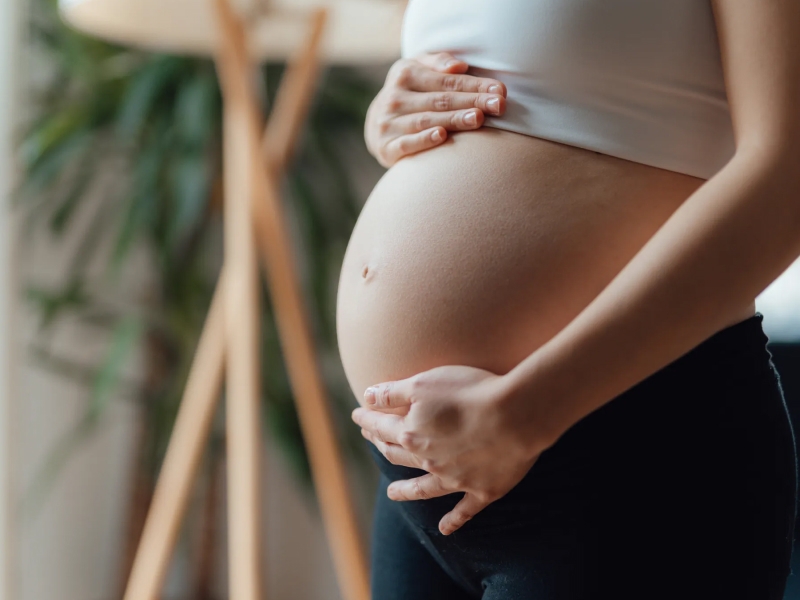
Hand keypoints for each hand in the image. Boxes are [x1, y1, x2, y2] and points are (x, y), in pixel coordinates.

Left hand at [351, 365, 544, 534]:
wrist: (515, 416)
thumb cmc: (469, 392)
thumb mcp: (423, 383)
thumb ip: (392, 393)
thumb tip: (365, 397)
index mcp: (412, 434)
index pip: (381, 427)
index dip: (367, 419)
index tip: (357, 415)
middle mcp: (428, 461)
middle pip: (398, 455)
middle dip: (382, 445)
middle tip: (373, 441)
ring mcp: (455, 479)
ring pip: (423, 488)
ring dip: (406, 491)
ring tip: (392, 493)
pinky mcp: (483, 490)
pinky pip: (464, 511)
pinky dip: (453, 521)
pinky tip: (444, 529)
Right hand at [365, 52, 507, 167]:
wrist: (377, 126)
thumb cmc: (410, 94)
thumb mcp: (418, 69)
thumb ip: (438, 62)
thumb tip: (459, 66)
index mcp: (405, 73)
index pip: (447, 80)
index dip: (474, 85)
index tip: (500, 91)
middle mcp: (394, 97)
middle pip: (440, 100)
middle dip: (472, 102)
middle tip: (498, 106)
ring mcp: (388, 123)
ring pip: (426, 120)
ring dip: (453, 120)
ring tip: (478, 118)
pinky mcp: (386, 147)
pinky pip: (407, 143)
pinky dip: (424, 140)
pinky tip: (442, 136)